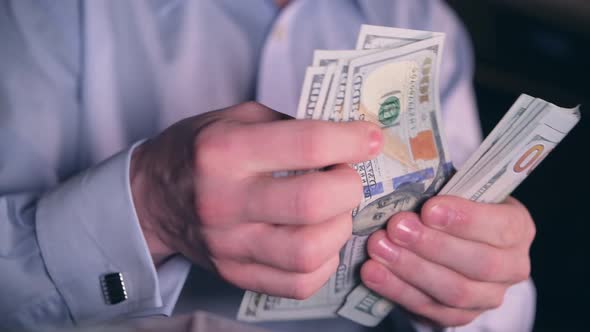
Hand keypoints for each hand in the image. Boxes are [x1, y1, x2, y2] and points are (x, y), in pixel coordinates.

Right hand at [130, 102, 382, 298]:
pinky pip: (299, 283)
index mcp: (224, 152)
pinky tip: (319, 238)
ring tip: (334, 210)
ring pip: (309, 251)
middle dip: (349, 186)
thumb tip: (348, 134)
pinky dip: (324, 261)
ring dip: (339, 227)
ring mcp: (229, 246)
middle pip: (313, 204)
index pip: (306, 145)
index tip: (370, 138)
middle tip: (347, 176)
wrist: (150, 198)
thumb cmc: (199, 150)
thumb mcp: (235, 118)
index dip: (351, 140)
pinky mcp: (235, 274)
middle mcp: (224, 202)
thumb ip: (288, 123)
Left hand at [361, 195, 534, 326]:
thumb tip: (405, 181)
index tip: (428, 208)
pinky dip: (397, 290)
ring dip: (411, 268)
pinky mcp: (461, 316)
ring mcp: (488, 296)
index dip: (465, 219)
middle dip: (432, 245)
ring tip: (379, 248)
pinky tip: (373, 272)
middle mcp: (511, 266)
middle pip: (478, 263)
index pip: (501, 227)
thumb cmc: (453, 205)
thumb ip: (442, 188)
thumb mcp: (458, 189)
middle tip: (396, 227)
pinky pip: (430, 309)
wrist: (453, 237)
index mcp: (517, 227)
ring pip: (454, 291)